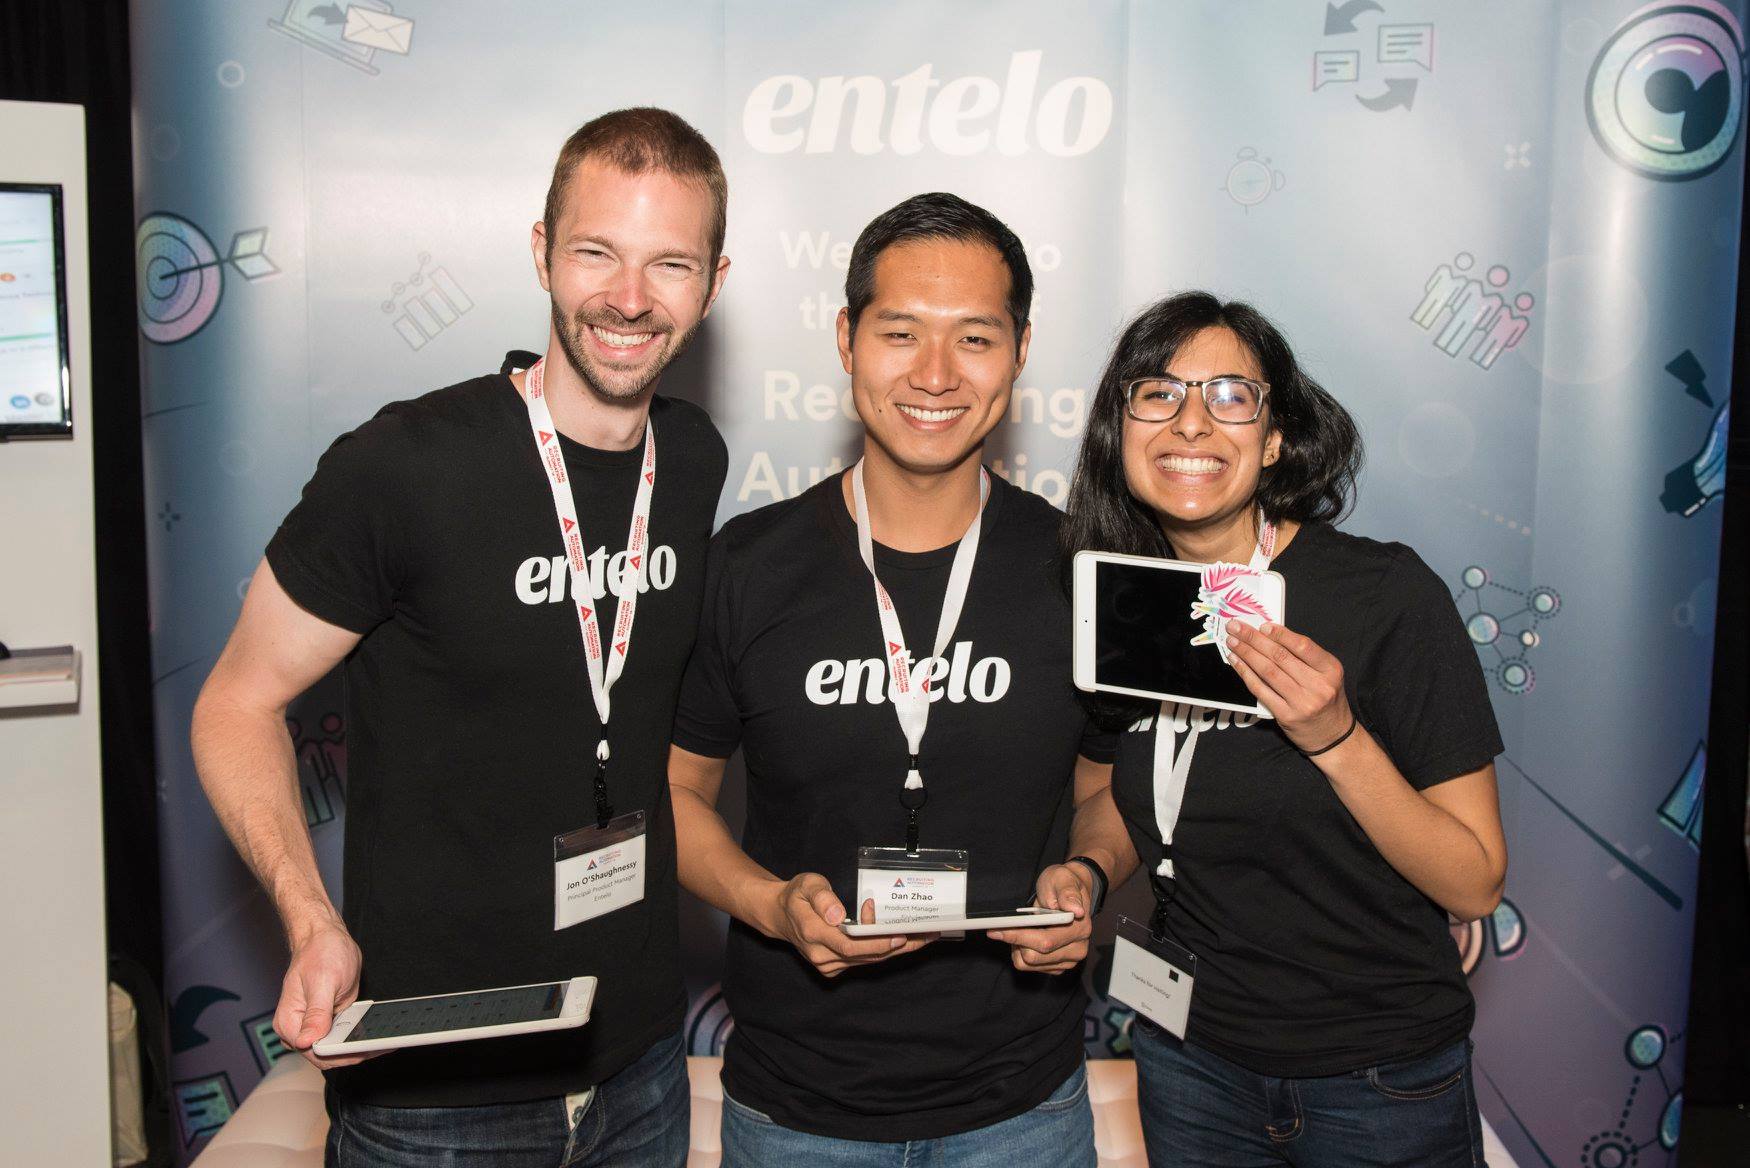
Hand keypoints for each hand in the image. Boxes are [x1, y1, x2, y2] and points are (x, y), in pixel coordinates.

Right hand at [275, 919, 378, 1068]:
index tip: (365, 1051)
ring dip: (359, 1046)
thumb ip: (316, 1014)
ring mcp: (315, 1025)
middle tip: (383, 1046)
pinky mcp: (329, 1020)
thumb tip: (305, 1041)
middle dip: (354, 1052)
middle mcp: (299, 1028)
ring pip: (336, 1047)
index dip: (341, 1055)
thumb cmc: (319, 953)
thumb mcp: (322, 982)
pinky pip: (343, 1035)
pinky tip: (377, 1033)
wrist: (324, 937)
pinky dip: (359, 1036)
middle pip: (327, 1055)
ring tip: (385, 1042)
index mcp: (290, 1023)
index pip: (315, 1053)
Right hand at [769, 873, 936, 977]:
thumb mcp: (806, 885)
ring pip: (868, 960)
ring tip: (925, 936)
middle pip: (865, 955)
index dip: (877, 943)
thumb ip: (822, 897)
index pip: (850, 945)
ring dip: (897, 950)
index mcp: (813, 933)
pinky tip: (904, 940)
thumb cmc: (797, 896)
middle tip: (927, 934)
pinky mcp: (834, 966)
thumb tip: (838, 914)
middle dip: (899, 946)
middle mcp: (821, 954)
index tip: (900, 936)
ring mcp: (827, 964)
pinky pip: (863, 961)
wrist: (781, 916)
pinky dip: (884, 951)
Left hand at [987, 863, 1095, 974]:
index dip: (1018, 936)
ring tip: (1022, 927)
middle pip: (1033, 956)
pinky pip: (1029, 967)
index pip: (1044, 941)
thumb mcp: (1062, 879)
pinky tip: (1026, 936)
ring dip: (1017, 946)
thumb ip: (1067, 893)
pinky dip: (1021, 952)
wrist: (1067, 895)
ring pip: (1028, 963)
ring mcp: (1068, 961)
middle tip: (1003, 924)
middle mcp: (1077, 949)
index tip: (997, 929)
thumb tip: (1077, 910)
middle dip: (1014, 939)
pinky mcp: (1057, 967)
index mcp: (1080, 929)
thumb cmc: (1062, 885)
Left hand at [1224, 622, 1352, 753]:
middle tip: (1236, 627)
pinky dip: (1246, 674)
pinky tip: (1237, 662)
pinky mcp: (1286, 716)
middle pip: (1280, 657)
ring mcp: (1302, 702)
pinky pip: (1261, 690)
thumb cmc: (1326, 700)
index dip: (1280, 634)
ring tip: (1233, 642)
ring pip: (1268, 672)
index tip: (1262, 625)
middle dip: (1254, 639)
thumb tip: (1270, 635)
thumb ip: (1304, 657)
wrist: (1333, 736)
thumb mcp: (1326, 675)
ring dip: (1247, 654)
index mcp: (1331, 670)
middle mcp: (1318, 686)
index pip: (1303, 646)